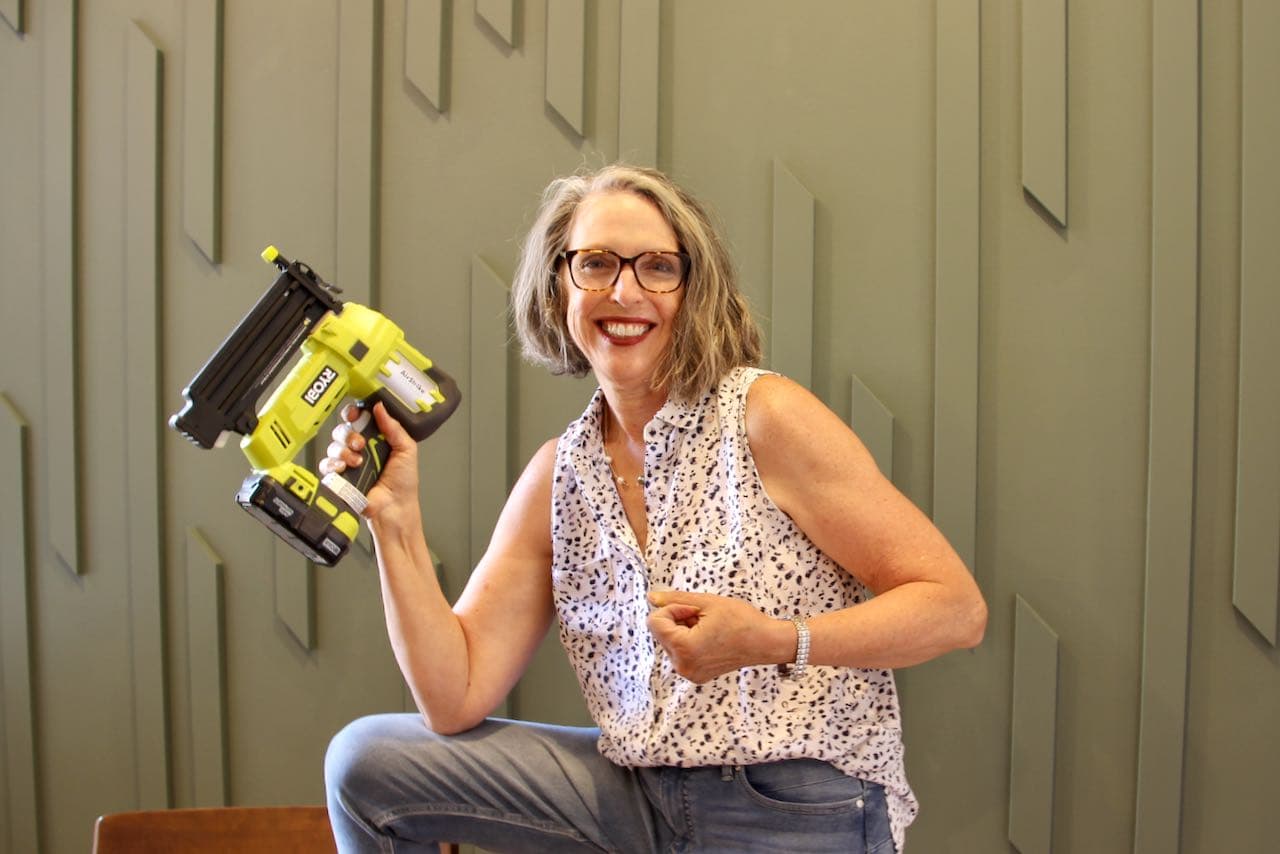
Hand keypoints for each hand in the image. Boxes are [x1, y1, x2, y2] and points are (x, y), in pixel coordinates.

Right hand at [319, 402, 421, 524]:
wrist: (394, 509)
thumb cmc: (404, 484)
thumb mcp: (406, 450)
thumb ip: (393, 427)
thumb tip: (380, 407)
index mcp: (377, 439)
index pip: (360, 419)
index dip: (354, 413)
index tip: (355, 414)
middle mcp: (361, 449)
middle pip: (344, 430)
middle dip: (350, 434)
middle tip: (360, 444)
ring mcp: (349, 463)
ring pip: (334, 446)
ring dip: (344, 451)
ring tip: (358, 461)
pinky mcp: (339, 477)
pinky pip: (326, 465)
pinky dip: (333, 464)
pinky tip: (344, 468)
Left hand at [646, 589, 789, 682]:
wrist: (765, 642)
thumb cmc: (741, 620)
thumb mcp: (707, 603)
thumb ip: (675, 599)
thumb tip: (651, 598)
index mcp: (684, 649)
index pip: (655, 623)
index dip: (672, 609)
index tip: (694, 609)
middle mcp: (683, 666)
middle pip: (661, 633)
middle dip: (677, 620)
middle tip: (704, 618)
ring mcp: (689, 673)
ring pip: (670, 641)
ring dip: (683, 630)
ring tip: (708, 628)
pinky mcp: (695, 675)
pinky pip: (680, 652)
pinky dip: (689, 641)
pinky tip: (709, 638)